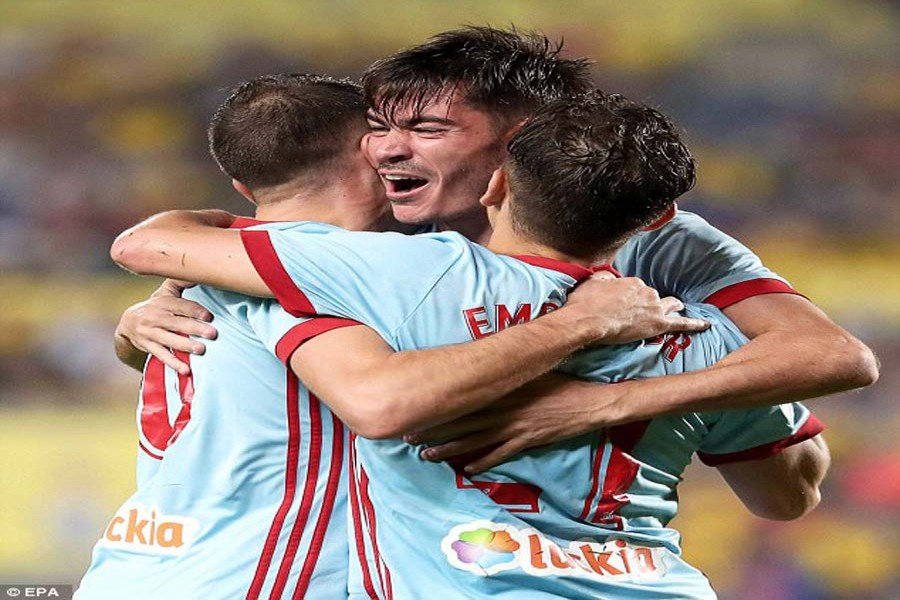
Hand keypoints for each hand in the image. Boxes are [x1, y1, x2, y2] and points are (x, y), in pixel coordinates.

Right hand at [115, 279, 216, 373]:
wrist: (128, 323)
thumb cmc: (157, 306)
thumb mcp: (165, 292)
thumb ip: (180, 283)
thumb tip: (198, 273)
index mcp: (162, 302)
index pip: (180, 306)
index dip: (195, 310)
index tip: (209, 317)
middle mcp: (155, 317)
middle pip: (177, 323)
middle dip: (195, 328)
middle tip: (212, 334)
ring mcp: (150, 333)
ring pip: (169, 340)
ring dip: (185, 346)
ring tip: (201, 350)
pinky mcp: (148, 346)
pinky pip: (161, 356)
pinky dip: (174, 363)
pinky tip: (186, 370)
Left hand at [405, 374, 626, 472]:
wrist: (588, 402)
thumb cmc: (561, 380)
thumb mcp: (531, 369)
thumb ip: (507, 370)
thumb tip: (483, 363)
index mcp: (501, 387)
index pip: (462, 397)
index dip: (437, 404)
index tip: (414, 406)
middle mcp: (502, 408)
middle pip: (461, 420)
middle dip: (433, 429)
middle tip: (407, 436)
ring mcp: (514, 426)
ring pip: (474, 440)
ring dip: (448, 448)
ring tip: (426, 455)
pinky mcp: (526, 441)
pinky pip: (499, 454)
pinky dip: (482, 462)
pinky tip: (465, 469)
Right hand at [562, 275, 707, 343]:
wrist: (588, 320)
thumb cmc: (585, 302)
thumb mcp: (592, 282)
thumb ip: (604, 279)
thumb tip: (607, 279)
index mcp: (632, 282)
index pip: (637, 289)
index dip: (631, 298)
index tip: (625, 304)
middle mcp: (646, 291)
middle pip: (653, 296)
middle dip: (651, 302)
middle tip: (643, 311)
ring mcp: (654, 307)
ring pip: (670, 305)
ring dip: (672, 307)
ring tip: (676, 310)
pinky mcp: (658, 324)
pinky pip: (682, 324)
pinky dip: (695, 324)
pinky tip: (706, 325)